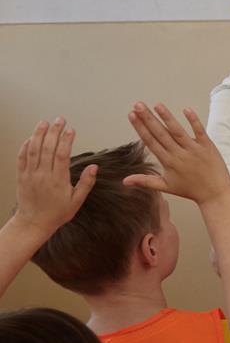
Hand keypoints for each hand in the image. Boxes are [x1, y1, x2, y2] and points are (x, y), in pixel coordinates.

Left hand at [13, 118, 96, 236]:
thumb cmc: (56, 213)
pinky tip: (31, 138)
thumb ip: (86, 183)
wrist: (34, 223)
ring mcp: (30, 174)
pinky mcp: (21, 176)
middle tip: (60, 120)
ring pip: (33, 149)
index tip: (71, 130)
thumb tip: (94, 167)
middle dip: (54, 132)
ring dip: (39, 134)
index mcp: (58, 180)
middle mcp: (43, 175)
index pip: (62, 155)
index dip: (67, 140)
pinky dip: (26, 146)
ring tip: (44, 123)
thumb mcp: (77, 201)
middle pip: (47, 148)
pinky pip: (22, 157)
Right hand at [124, 103, 229, 204]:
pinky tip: (186, 109)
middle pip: (161, 133)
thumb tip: (124, 181)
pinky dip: (193, 121)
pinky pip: (200, 131)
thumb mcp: (165, 186)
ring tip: (157, 105)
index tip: (131, 115)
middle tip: (138, 105)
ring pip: (178, 131)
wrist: (215, 194)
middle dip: (148, 118)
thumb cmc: (190, 190)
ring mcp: (194, 150)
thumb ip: (145, 181)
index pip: (150, 141)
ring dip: (167, 117)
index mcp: (168, 162)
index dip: (140, 128)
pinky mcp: (208, 147)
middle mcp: (179, 154)